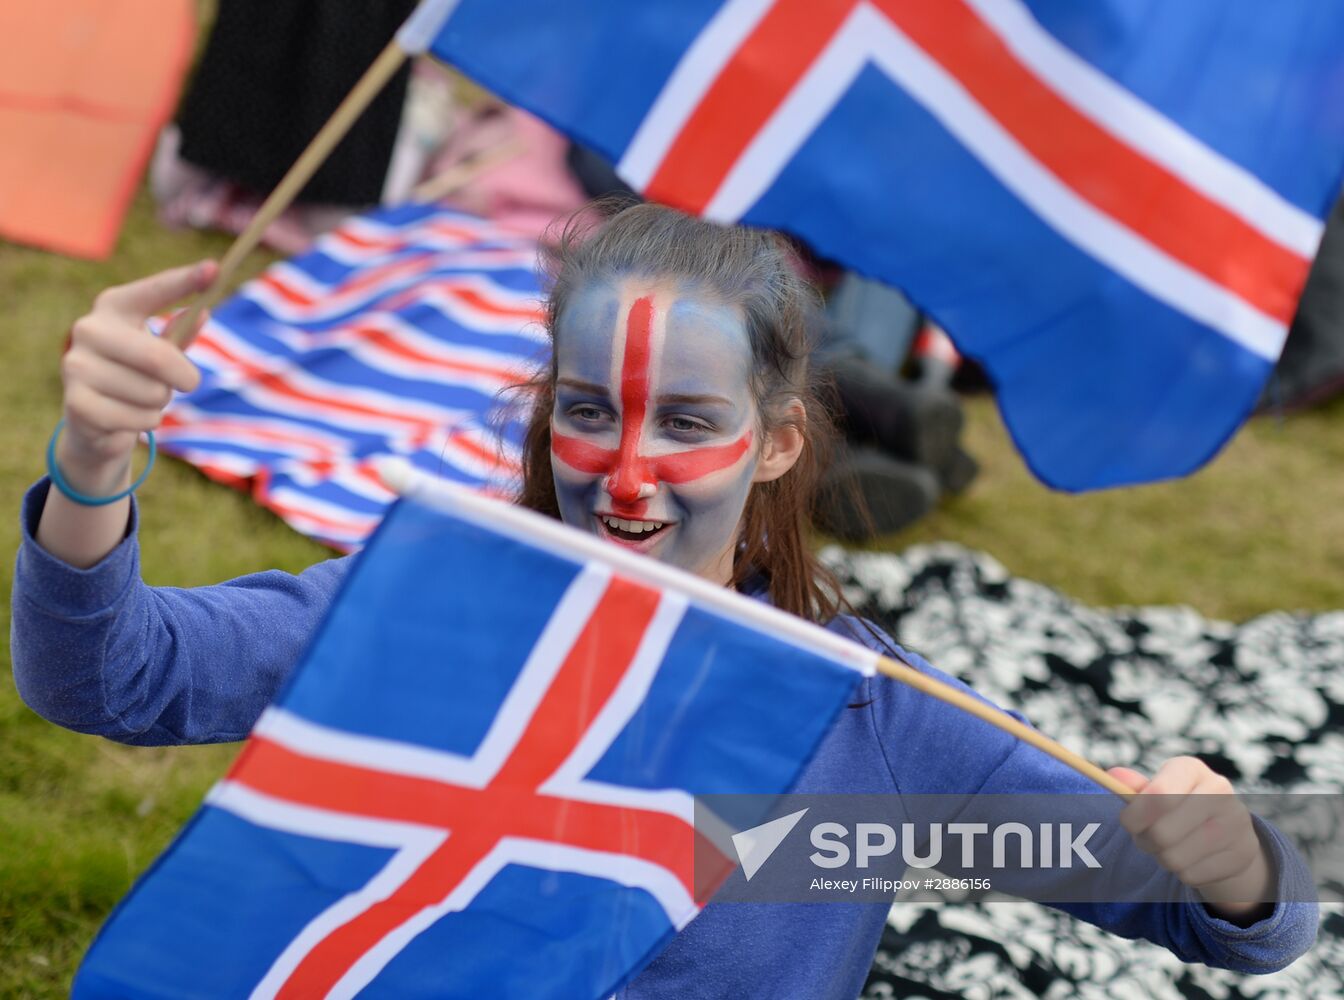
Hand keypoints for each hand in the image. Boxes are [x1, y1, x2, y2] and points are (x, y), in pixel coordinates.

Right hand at [59, 262, 215, 487]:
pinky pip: (138, 418)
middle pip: (159, 358)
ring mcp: (76, 364)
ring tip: (140, 398)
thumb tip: (204, 313)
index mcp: (113, 307)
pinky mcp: (75, 402)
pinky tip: (128, 416)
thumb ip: (180, 333)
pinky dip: (146, 422)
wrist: (93, 418)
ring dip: (160, 403)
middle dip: (185, 378)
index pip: (153, 291)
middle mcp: (89, 328)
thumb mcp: (159, 350)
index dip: (184, 280)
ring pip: (153, 393)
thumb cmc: (134, 375)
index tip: (215, 268)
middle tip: (188, 384)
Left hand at [1110, 758, 1273, 921]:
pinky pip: (1192, 876)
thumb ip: (1135, 787)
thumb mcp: (1159, 790)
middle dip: (1145, 841)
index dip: (1134, 815)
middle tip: (1148, 838)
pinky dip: (1183, 872)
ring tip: (1170, 847)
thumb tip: (1113, 775)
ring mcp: (1235, 823)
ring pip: (1174, 858)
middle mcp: (1218, 791)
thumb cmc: (1180, 806)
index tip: (1127, 823)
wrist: (1230, 829)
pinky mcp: (1241, 854)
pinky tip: (1193, 858)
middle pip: (1162, 833)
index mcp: (1191, 769)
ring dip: (1162, 858)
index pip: (1157, 796)